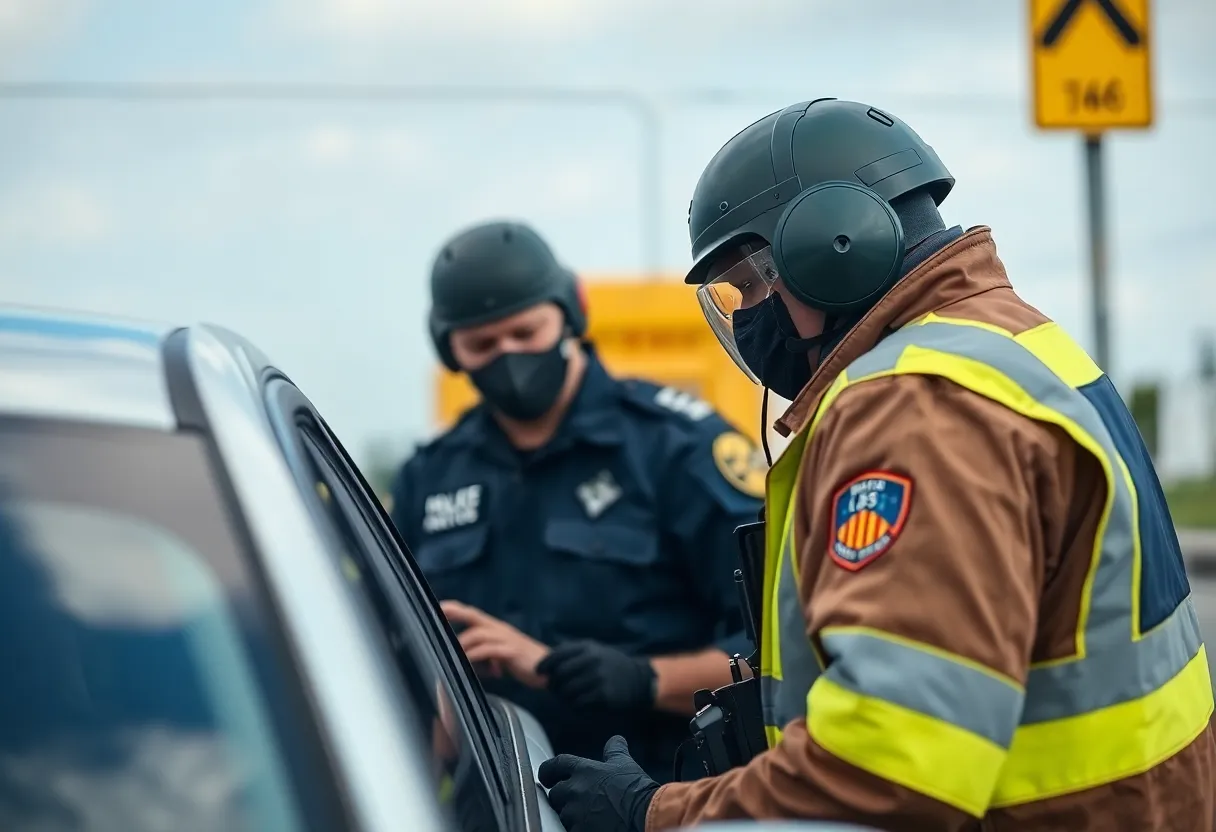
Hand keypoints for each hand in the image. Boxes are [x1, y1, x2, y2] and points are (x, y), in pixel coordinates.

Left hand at [441, 600, 549, 688]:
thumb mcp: (502, 656)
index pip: (475, 614)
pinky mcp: (512, 651)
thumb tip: (468, 662)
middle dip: (457, 613)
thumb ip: (486, 654)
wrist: (550, 669)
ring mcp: (507, 639)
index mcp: (497, 629)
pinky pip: (489, 650)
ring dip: (464, 643)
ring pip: (479, 633)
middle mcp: (500, 629)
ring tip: (451, 653)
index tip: (440, 607)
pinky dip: (476, 654)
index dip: (458, 609)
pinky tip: (468, 661)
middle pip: (475, 616)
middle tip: (440, 613)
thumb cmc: (525, 662)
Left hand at [537, 640, 655, 711]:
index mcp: (587, 647)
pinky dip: (574, 706)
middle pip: (560, 675)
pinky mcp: (603, 695)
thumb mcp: (594, 650)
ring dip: (562, 697)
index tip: (539, 672)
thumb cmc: (610, 664)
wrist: (637, 679)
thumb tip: (546, 663)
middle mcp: (592, 660)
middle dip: (553, 684)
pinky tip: (578, 704)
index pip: (557, 655)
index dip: (544, 665)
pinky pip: (579, 703)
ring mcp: (598, 678)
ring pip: (567, 691)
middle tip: (553, 689)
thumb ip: (572, 653)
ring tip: (566, 697)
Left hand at [538, 736, 658, 831]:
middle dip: (562, 797)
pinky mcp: (578, 831)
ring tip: (588, 815)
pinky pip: (570, 829)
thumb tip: (616, 740)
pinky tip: (591, 826)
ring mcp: (574, 813)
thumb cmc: (636, 788)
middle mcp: (574, 790)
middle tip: (576, 801)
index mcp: (583, 770)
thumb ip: (615, 750)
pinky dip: (578, 827)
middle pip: (554, 793)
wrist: (645, 814)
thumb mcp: (625, 764)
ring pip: (562, 814)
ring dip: (571, 814)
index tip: (547, 777)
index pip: (553, 765)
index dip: (548, 771)